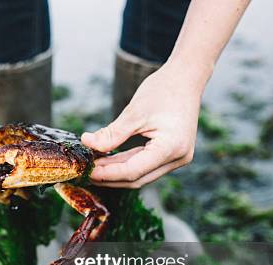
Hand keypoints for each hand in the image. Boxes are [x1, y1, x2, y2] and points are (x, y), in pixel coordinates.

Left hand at [81, 62, 203, 187]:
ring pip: (141, 174)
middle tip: (86, 172)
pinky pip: (146, 165)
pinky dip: (126, 164)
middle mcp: (178, 158)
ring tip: (94, 166)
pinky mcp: (172, 154)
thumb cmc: (164, 90)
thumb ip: (112, 133)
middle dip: (110, 177)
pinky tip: (108, 161)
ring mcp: (177, 158)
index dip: (107, 174)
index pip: (133, 171)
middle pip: (137, 178)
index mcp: (171, 147)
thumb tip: (88, 143)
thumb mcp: (134, 112)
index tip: (87, 171)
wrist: (186, 78)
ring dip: (117, 172)